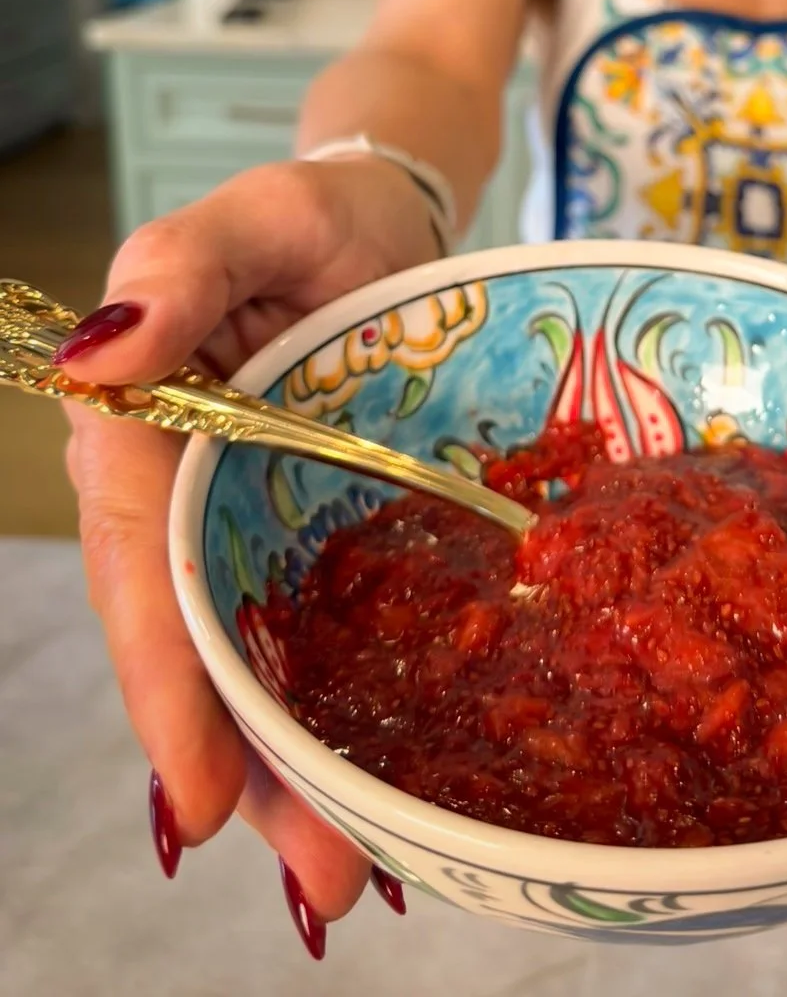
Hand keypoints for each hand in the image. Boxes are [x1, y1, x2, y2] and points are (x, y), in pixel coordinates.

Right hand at [61, 158, 438, 948]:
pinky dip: (321, 705)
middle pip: (190, 638)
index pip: (138, 559)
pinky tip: (365, 783)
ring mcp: (241, 512)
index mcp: (141, 417)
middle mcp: (178, 483)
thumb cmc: (315, 209)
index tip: (199, 790)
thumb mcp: (255, 214)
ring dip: (286, 767)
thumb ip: (181, 269)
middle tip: (320, 872)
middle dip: (236, 762)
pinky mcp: (300, 525)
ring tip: (348, 870)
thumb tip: (103, 354)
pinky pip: (297, 625)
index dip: (163, 676)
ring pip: (242, 654)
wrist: (389, 212)